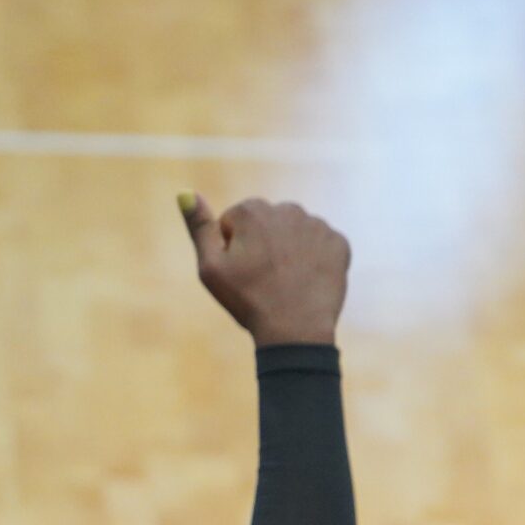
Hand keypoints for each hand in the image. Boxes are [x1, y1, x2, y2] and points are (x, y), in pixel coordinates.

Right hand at [179, 194, 349, 347]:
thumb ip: (199, 226)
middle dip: (264, 243)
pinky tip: (308, 279)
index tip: (243, 271)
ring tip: (287, 279)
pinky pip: (322, 244)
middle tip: (265, 277)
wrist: (295, 332)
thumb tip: (185, 192)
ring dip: (290, 249)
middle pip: (268, 223)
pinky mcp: (339, 243)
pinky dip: (316, 259)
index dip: (235, 249)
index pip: (236, 221)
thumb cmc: (248, 301)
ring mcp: (317, 225)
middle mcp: (288, 209)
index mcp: (252, 210)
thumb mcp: (211, 266)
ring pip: (296, 232)